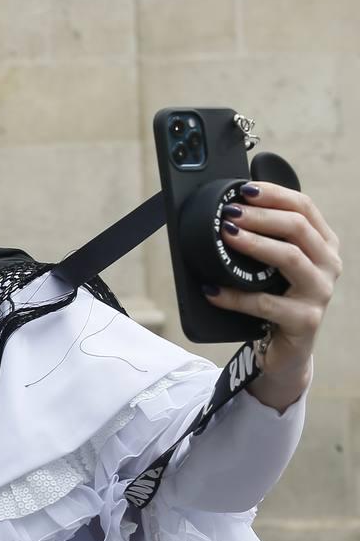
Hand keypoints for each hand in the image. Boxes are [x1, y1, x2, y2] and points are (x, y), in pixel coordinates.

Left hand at [209, 182, 341, 409]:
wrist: (284, 352)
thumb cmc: (275, 301)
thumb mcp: (272, 267)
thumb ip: (264, 239)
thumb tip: (227, 210)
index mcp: (323, 244)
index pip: (304, 207)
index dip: (274, 193)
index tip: (244, 189)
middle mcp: (329, 264)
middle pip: (298, 227)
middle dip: (260, 215)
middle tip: (229, 212)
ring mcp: (320, 293)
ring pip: (289, 257)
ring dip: (254, 243)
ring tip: (226, 236)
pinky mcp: (305, 320)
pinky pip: (265, 303)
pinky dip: (234, 296)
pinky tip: (212, 291)